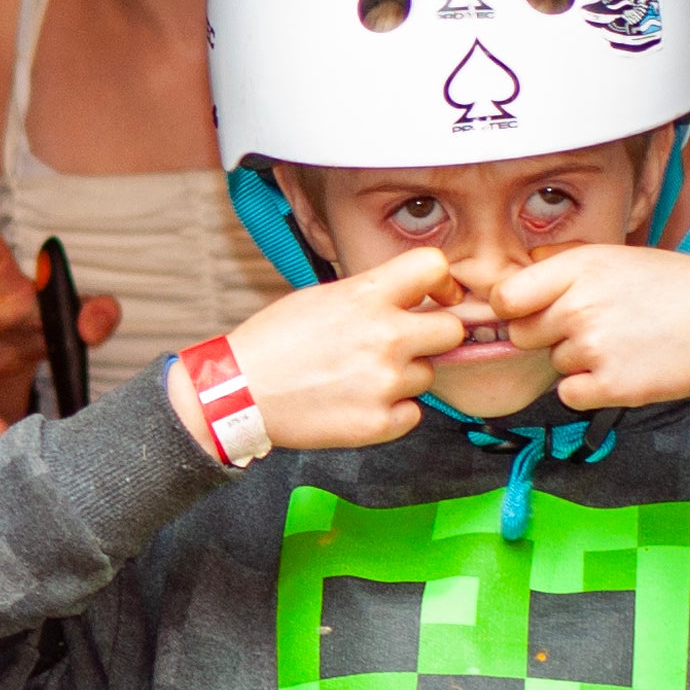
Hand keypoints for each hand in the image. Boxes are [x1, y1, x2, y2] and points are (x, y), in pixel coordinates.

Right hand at [179, 249, 469, 453]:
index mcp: (366, 297)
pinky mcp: (380, 423)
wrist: (236, 394)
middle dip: (432, 336)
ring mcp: (384, 382)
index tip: (436, 297)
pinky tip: (355, 403)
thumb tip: (418, 296)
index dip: (443, 282)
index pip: (434, 267)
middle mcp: (384, 337)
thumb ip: (373, 294)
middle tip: (399, 345)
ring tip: (357, 377)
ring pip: (427, 374)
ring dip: (402, 376)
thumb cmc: (275, 342)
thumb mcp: (321, 297)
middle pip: (452, 330)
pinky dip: (390, 411)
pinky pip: (412, 413)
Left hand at [492, 244, 689, 408]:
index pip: (505, 298)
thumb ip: (566, 267)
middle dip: (548, 334)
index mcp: (580, 268)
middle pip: (523, 334)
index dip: (512, 309)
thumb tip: (513, 278)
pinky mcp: (609, 386)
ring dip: (578, 360)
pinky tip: (622, 370)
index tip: (529, 312)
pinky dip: (589, 389)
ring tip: (624, 343)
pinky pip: (570, 394)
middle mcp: (579, 307)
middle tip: (595, 326)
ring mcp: (593, 348)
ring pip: (553, 363)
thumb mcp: (621, 257)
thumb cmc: (679, 289)